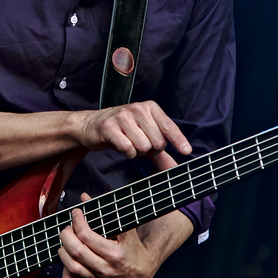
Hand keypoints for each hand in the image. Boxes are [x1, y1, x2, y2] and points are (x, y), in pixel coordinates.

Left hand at [58, 192, 190, 277]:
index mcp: (114, 254)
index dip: (78, 222)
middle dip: (67, 235)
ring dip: (64, 250)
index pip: (86, 236)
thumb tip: (84, 197)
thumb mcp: (124, 228)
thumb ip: (104, 212)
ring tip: (68, 241)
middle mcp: (105, 269)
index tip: (77, 213)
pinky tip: (70, 257)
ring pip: (70, 266)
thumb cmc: (133, 247)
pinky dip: (65, 268)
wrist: (142, 270)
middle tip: (68, 227)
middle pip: (75, 251)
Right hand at [75, 101, 191, 168]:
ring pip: (143, 147)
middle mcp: (138, 108)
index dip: (178, 140)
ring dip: (137, 152)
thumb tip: (175, 169)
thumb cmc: (122, 130)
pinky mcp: (109, 127)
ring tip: (129, 143)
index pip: (168, 126)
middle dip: (151, 150)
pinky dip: (127, 153)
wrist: (91, 125)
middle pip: (157, 142)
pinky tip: (120, 145)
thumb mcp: (144, 137)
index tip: (187, 151)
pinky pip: (127, 149)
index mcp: (150, 107)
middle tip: (140, 144)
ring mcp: (122, 116)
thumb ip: (161, 154)